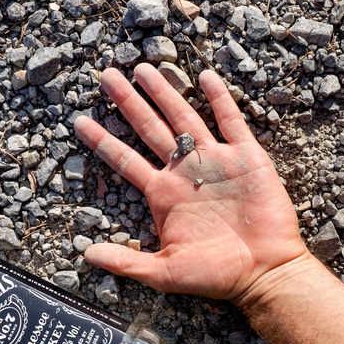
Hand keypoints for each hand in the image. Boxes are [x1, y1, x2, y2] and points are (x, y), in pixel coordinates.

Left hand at [74, 63, 309, 304]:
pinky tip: (205, 76)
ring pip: (184, 118)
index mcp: (163, 194)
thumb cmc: (215, 276)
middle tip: (105, 75)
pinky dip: (219, 100)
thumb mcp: (163, 272)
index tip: (79, 121)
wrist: (264, 273)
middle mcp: (184, 172)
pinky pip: (231, 123)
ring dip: (164, 92)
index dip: (102, 141)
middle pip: (148, 129)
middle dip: (127, 102)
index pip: (125, 160)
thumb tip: (85, 255)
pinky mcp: (246, 159)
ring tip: (142, 68)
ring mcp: (214, 162)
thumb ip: (125, 261)